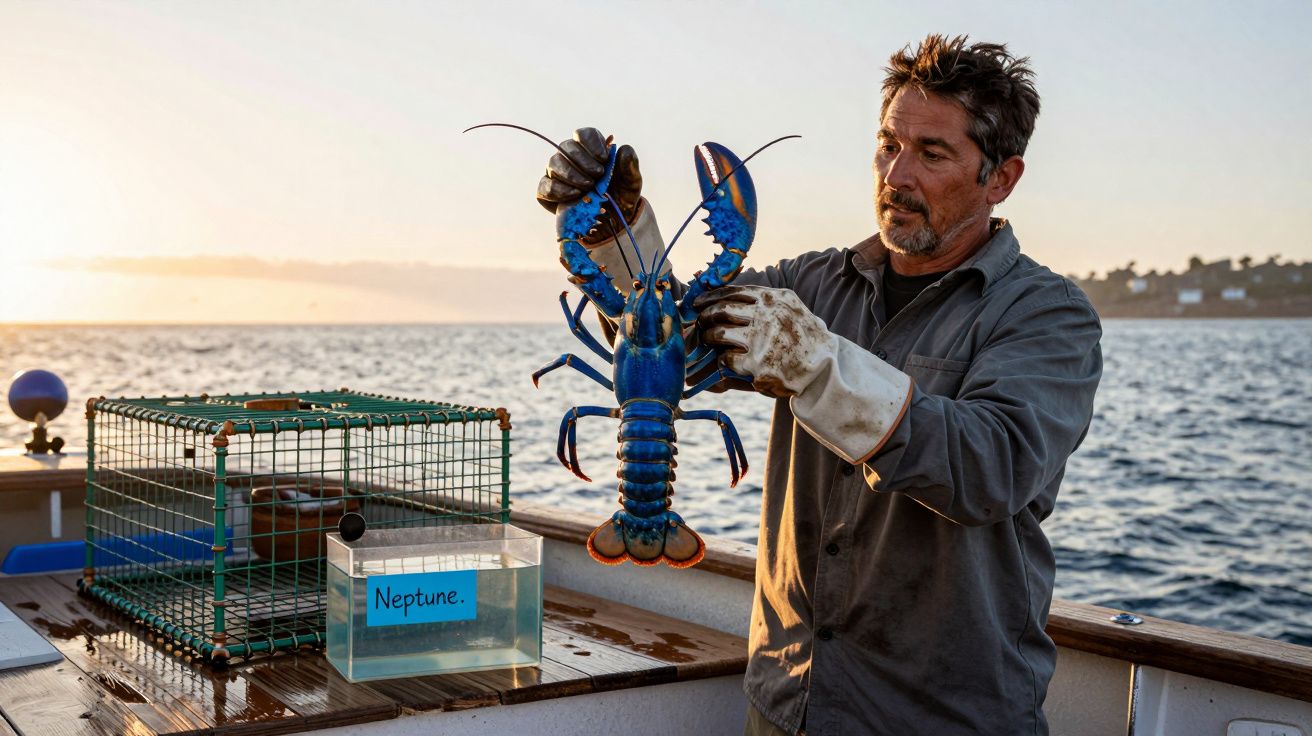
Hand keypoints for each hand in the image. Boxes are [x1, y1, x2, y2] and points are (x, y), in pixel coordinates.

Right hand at [536, 127, 642, 244]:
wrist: (611, 223)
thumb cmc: (620, 198)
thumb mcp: (631, 183)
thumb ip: (630, 165)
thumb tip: (623, 149)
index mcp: (591, 150)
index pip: (584, 134)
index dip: (592, 143)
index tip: (604, 159)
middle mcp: (571, 158)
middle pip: (567, 146)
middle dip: (583, 161)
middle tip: (597, 176)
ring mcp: (558, 173)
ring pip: (554, 163)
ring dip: (571, 174)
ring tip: (588, 186)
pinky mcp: (548, 191)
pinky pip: (546, 185)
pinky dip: (559, 189)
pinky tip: (574, 195)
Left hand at [695, 286, 833, 398]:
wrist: (826, 369)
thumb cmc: (804, 339)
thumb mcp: (790, 308)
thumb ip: (764, 301)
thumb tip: (727, 296)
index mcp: (775, 299)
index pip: (734, 292)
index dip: (712, 296)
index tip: (698, 302)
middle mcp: (768, 315)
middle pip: (723, 310)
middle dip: (706, 316)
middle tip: (699, 322)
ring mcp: (762, 340)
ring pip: (719, 333)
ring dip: (709, 337)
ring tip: (708, 341)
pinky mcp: (757, 365)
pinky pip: (726, 358)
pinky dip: (721, 359)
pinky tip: (724, 360)